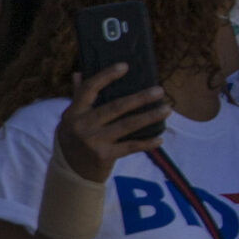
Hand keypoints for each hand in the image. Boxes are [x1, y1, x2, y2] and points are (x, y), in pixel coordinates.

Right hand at [54, 65, 168, 181]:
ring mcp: (93, 141)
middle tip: (160, 91)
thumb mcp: (70, 120)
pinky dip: (147, 143)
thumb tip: (79, 73)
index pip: (89, 89)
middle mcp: (82, 125)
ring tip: (167, 110)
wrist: (70, 172)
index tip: (125, 66)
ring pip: (127, 125)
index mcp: (73, 112)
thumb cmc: (74, 140)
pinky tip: (160, 138)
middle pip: (116, 107)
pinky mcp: (104, 156)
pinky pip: (130, 147)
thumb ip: (78, 98)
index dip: (106, 76)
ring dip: (150, 117)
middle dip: (140, 98)